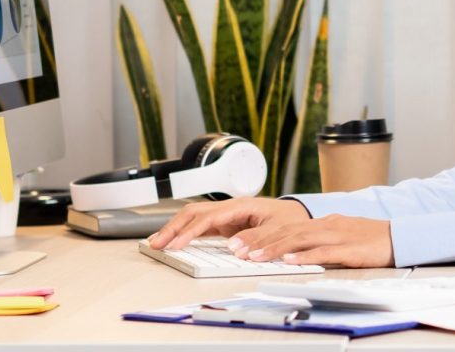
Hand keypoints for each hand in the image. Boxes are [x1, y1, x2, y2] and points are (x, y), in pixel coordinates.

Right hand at [147, 197, 309, 249]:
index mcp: (242, 206)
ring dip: (174, 228)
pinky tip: (174, 241)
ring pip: (193, 217)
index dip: (190, 231)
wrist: (299, 216)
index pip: (208, 217)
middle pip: (194, 212)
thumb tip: (234, 248)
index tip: (176, 244)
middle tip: (156, 243)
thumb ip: (259, 237)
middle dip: (173, 227)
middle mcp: (230, 208)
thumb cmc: (291, 220)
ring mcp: (226, 215)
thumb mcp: (280, 229)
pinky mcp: (225, 224)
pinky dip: (185, 233)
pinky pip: (200, 226)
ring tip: (157, 242)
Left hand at [232, 214, 393, 267]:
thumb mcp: (339, 235)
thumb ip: (318, 240)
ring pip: (301, 239)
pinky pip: (324, 252)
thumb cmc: (370, 238)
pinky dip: (306, 255)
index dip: (262, 235)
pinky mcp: (350, 248)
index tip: (241, 243)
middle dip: (261, 241)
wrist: (399, 236)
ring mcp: (338, 235)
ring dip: (276, 248)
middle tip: (239, 249)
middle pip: (288, 231)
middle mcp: (327, 225)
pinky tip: (291, 260)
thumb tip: (292, 249)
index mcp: (323, 222)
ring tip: (257, 256)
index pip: (286, 227)